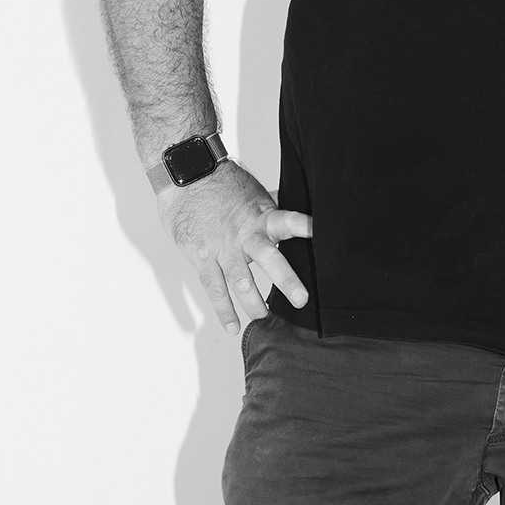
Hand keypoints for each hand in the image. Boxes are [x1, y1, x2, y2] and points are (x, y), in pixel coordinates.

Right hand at [159, 160, 311, 334]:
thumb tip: (304, 213)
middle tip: (301, 298)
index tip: (319, 232)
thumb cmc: (223, 185)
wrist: (185, 177)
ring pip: (239, 279)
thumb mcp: (254, 194)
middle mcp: (245, 234)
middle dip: (286, 279)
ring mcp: (223, 248)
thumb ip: (275, 210)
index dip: (302, 226)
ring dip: (253, 301)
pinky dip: (223, 310)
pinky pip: (213, 288)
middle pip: (268, 258)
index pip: (286, 220)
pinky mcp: (203, 258)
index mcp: (261, 216)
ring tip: (264, 317)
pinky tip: (233, 327)